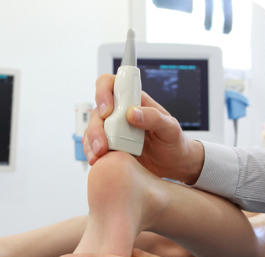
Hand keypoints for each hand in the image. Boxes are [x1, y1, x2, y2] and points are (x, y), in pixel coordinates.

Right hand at [84, 74, 204, 183]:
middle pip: (96, 111)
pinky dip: (91, 152)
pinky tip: (97, 160)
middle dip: (96, 128)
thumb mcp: (170, 128)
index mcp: (133, 100)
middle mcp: (119, 113)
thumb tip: (132, 112)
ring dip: (92, 143)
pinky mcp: (109, 146)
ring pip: (91, 129)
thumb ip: (154, 118)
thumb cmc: (173, 141)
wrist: (173, 164)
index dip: (103, 93)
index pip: (110, 84)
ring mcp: (112, 130)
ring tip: (99, 156)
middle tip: (103, 145)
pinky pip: (92, 146)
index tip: (108, 111)